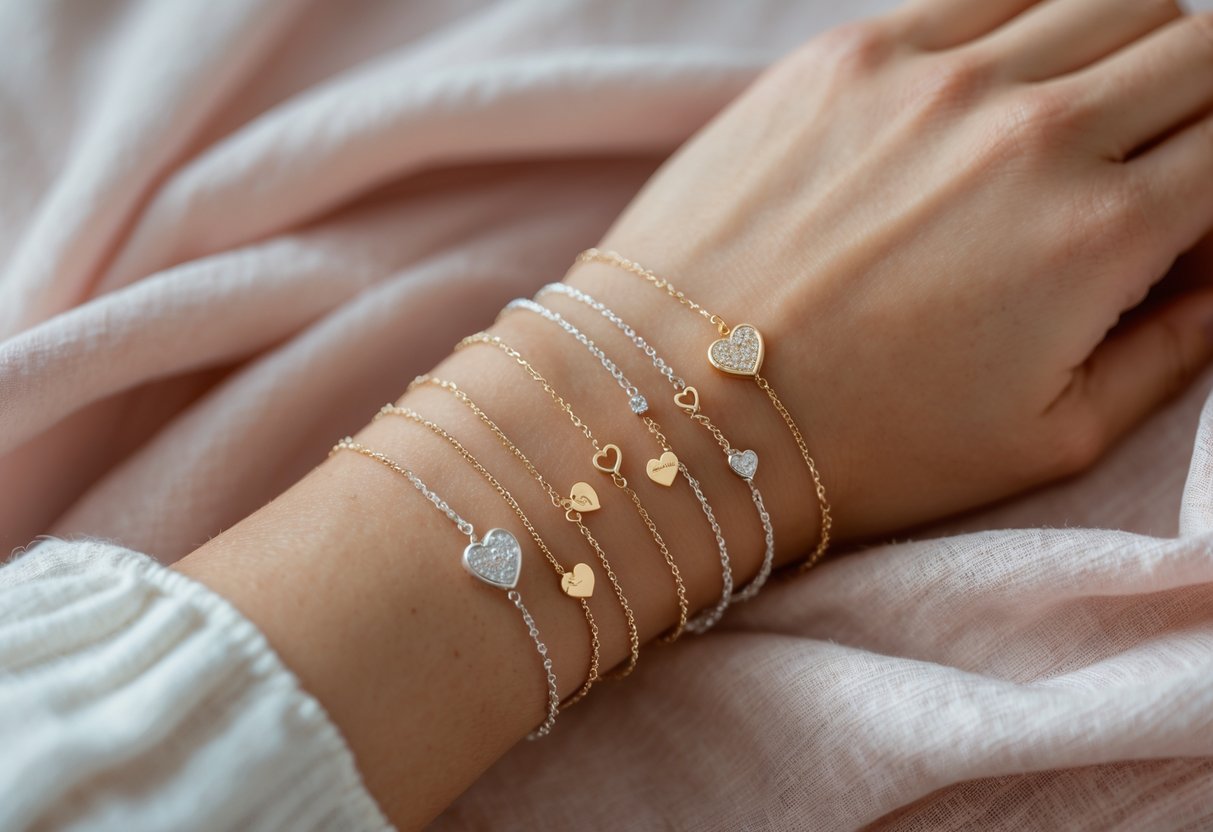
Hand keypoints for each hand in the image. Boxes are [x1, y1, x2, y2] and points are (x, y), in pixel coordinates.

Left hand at [567, 0, 1212, 542]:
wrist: (679, 406)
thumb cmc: (859, 446)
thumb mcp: (1044, 441)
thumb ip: (1168, 353)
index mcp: (1100, 234)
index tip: (1182, 219)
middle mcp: (1032, 131)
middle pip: (1192, 51)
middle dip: (1190, 106)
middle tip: (1139, 165)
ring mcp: (933, 77)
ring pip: (1101, 2)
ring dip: (1115, 53)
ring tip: (1064, 126)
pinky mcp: (848, 55)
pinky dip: (1017, 27)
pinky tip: (984, 90)